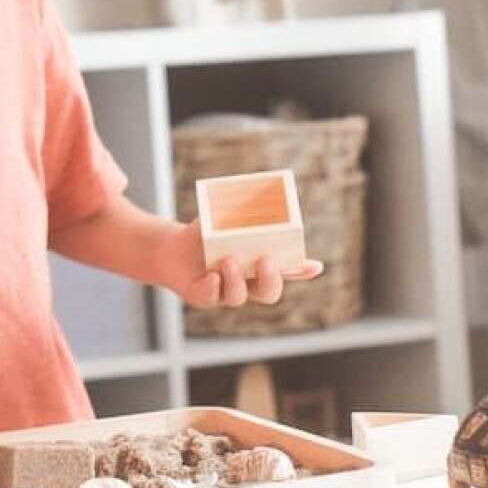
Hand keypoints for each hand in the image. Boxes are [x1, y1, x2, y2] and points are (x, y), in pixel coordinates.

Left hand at [163, 220, 323, 309]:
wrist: (171, 249)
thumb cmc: (205, 234)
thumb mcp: (223, 219)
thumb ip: (241, 212)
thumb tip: (254, 190)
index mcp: (258, 266)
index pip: (287, 272)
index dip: (302, 271)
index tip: (315, 266)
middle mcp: (246, 284)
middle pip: (269, 293)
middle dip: (271, 280)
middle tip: (266, 261)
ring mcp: (224, 293)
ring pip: (239, 297)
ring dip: (236, 280)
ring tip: (229, 260)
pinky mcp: (202, 296)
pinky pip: (210, 297)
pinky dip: (212, 287)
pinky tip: (211, 275)